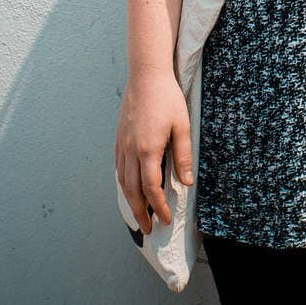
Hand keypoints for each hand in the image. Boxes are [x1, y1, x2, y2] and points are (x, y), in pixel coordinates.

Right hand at [115, 71, 193, 235]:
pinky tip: (129, 188)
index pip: (151, 188)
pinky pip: (119, 167)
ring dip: (130, 201)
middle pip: (132, 191)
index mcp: (148, 149)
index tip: (165, 220)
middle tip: (148, 229)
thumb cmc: (167, 98)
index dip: (158, 207)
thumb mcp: (182, 125)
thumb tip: (187, 182)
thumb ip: (183, 155)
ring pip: (123, 181)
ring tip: (139, 214)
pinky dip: (123, 183)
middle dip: (140, 213)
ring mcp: (123, 144)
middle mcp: (131, 150)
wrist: (146, 76)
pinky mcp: (119, 138)